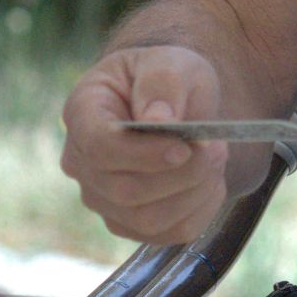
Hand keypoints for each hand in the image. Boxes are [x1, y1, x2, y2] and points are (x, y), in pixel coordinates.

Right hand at [60, 46, 230, 244]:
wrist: (175, 104)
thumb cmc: (167, 80)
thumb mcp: (171, 63)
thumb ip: (163, 84)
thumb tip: (158, 120)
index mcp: (82, 112)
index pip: (100, 147)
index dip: (144, 154)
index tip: (185, 147)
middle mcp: (81, 162)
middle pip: (125, 190)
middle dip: (182, 174)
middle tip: (216, 147)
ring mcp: (101, 197)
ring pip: (147, 219)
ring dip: (194, 192)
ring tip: (215, 158)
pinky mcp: (128, 223)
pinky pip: (168, 234)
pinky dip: (200, 210)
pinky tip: (209, 180)